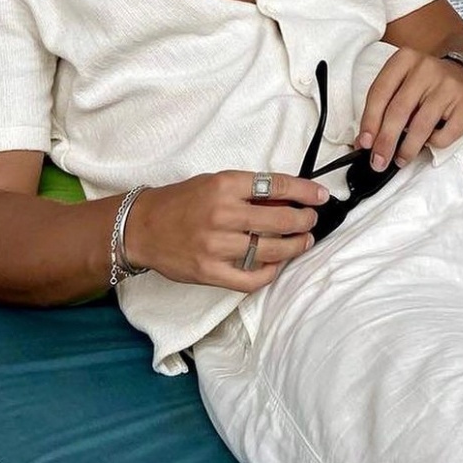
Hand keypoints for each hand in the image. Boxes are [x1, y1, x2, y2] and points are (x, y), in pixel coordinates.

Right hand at [124, 171, 329, 292]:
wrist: (141, 227)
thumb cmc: (182, 202)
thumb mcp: (215, 183)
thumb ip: (249, 191)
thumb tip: (289, 201)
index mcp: (225, 186)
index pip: (277, 187)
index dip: (306, 192)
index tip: (321, 196)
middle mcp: (222, 214)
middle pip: (280, 221)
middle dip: (304, 222)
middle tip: (311, 222)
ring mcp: (216, 246)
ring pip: (271, 251)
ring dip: (294, 248)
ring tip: (302, 242)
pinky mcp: (209, 272)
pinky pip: (251, 278)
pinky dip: (269, 273)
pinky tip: (276, 265)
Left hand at [357, 48, 462, 170]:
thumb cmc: (427, 85)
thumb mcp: (402, 83)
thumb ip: (384, 106)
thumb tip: (366, 141)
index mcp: (405, 59)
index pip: (379, 93)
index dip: (369, 121)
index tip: (364, 143)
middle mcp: (426, 68)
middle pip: (398, 111)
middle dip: (385, 141)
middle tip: (379, 161)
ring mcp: (448, 86)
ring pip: (421, 126)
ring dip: (407, 149)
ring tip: (400, 159)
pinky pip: (444, 135)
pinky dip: (433, 144)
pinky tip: (429, 142)